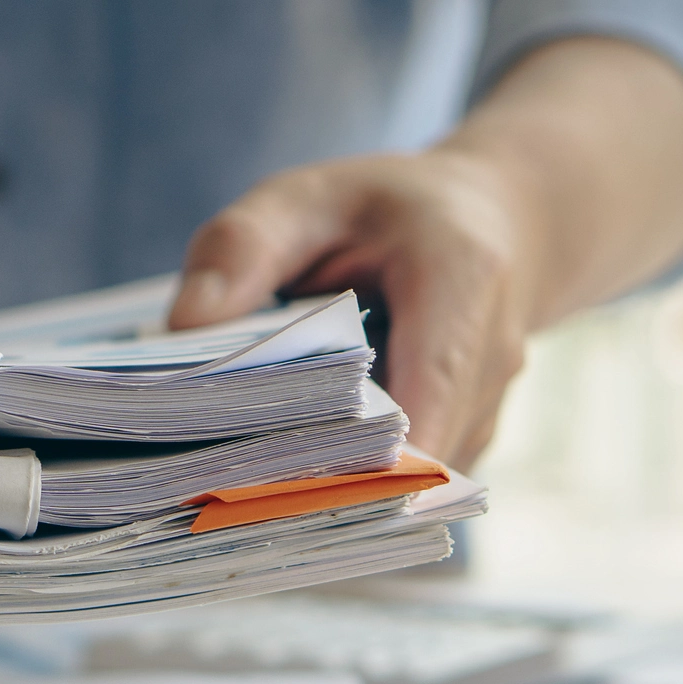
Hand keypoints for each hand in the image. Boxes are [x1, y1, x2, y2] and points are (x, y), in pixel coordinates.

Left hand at [168, 37, 682, 472]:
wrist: (500, 219)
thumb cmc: (387, 210)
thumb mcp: (305, 196)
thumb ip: (243, 247)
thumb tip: (182, 326)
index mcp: (462, 281)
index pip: (417, 399)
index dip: (348, 459)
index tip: (263, 483)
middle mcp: (490, 360)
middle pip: (402, 458)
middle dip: (316, 479)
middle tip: (219, 487)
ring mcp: (485, 412)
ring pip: (404, 485)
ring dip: (329, 487)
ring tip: (240, 479)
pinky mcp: (466, 444)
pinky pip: (405, 484)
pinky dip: (345, 481)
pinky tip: (280, 469)